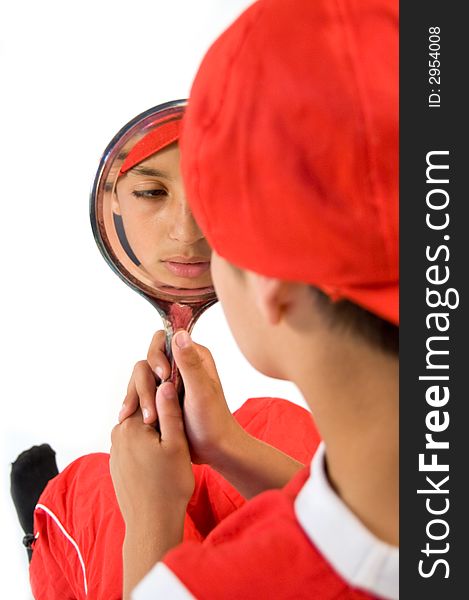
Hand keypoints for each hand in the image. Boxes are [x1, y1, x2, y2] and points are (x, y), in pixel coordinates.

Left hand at [110, 382, 193, 525]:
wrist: (151, 524)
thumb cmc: (169, 486)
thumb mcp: (176, 444)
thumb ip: (169, 411)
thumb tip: (165, 383)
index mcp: (129, 425)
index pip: (146, 393)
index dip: (165, 391)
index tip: (180, 396)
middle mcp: (117, 434)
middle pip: (141, 409)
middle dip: (160, 410)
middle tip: (182, 418)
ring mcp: (115, 451)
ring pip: (139, 427)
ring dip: (155, 428)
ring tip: (175, 438)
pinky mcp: (118, 464)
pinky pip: (134, 444)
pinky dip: (148, 443)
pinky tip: (162, 456)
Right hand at [119, 330, 243, 466]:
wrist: (214, 451)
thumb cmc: (213, 422)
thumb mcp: (201, 391)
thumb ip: (189, 363)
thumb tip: (180, 334)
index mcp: (194, 356)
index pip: (162, 340)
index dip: (157, 356)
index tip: (163, 377)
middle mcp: (180, 365)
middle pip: (146, 361)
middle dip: (145, 384)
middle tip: (152, 409)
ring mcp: (168, 382)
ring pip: (140, 378)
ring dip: (139, 397)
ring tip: (148, 420)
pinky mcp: (160, 397)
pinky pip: (139, 392)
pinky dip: (134, 403)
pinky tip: (130, 418)